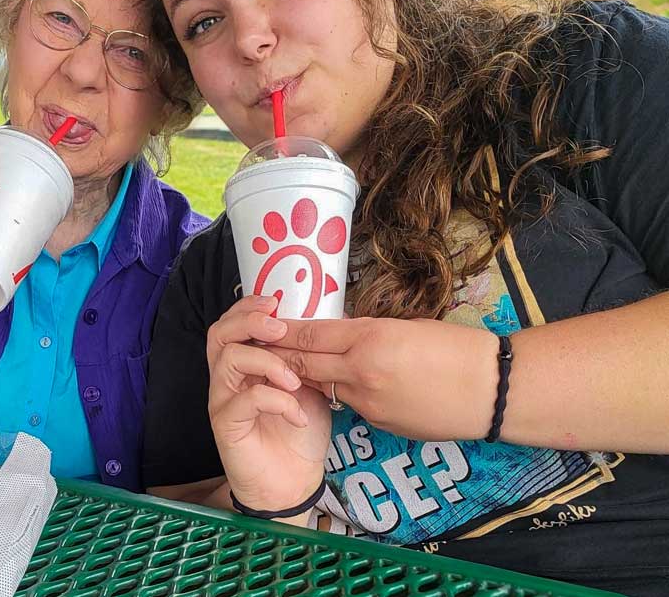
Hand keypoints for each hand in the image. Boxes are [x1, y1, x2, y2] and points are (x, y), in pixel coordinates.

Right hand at [207, 294, 329, 513]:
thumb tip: (328, 320)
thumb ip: (306, 356)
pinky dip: (277, 400)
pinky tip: (297, 415)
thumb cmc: (298, 431)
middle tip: (279, 329)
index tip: (276, 302)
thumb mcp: (309, 384)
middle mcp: (226, 378)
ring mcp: (222, 401)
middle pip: (219, 333)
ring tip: (295, 379)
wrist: (294, 481)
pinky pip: (245, 399)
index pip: (232, 322)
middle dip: (249, 322)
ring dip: (267, 361)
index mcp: (243, 363)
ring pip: (229, 360)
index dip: (248, 307)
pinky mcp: (226, 426)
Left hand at [269, 316, 498, 441]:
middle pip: (304, 363)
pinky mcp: (380, 424)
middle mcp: (361, 373)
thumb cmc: (455, 348)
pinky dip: (340, 391)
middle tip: (257, 346)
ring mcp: (368, 404)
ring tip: (286, 365)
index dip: (281, 330)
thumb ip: (367, 332)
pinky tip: (340, 384)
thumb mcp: (406, 327)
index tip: (261, 323)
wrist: (491, 392)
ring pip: (323, 385)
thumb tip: (342, 336)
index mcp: (369, 340)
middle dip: (277, 355)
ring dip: (305, 375)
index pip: (310, 334)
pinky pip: (350, 403)